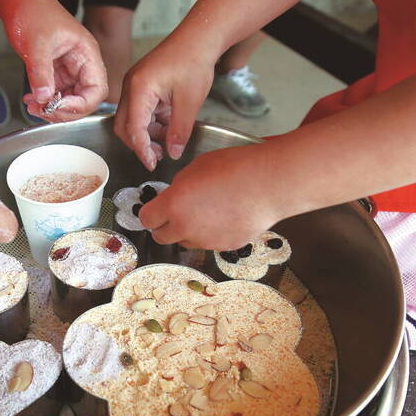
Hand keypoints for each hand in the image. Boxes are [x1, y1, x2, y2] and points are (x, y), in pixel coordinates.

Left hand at [10, 0, 107, 120]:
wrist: (19, 2)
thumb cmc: (34, 12)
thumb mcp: (37, 42)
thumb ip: (41, 72)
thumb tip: (44, 97)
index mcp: (87, 55)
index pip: (96, 90)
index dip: (80, 104)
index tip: (58, 107)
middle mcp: (82, 66)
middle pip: (84, 100)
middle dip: (64, 111)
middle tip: (43, 110)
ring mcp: (70, 71)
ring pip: (69, 101)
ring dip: (52, 109)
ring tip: (33, 106)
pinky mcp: (56, 74)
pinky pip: (55, 95)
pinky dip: (44, 102)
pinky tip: (31, 100)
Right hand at [114, 39, 214, 170]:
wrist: (198, 37)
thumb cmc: (194, 61)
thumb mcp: (190, 102)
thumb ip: (179, 131)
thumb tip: (173, 153)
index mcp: (140, 88)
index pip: (133, 129)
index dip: (142, 150)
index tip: (152, 164)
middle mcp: (131, 86)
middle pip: (124, 126)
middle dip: (139, 144)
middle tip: (158, 156)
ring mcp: (134, 84)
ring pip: (131, 119)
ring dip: (146, 134)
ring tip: (167, 142)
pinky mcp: (141, 85)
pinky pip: (139, 110)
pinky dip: (151, 122)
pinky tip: (167, 126)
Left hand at [140, 144, 293, 249]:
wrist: (269, 183)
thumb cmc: (235, 168)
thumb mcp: (196, 167)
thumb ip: (179, 186)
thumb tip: (175, 195)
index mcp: (173, 205)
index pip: (146, 219)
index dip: (151, 213)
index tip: (156, 209)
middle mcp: (185, 227)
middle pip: (161, 237)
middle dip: (165, 226)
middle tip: (177, 214)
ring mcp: (205, 241)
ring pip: (185, 242)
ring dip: (188, 231)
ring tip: (207, 212)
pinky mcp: (223, 247)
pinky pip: (209, 243)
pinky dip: (211, 234)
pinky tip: (224, 218)